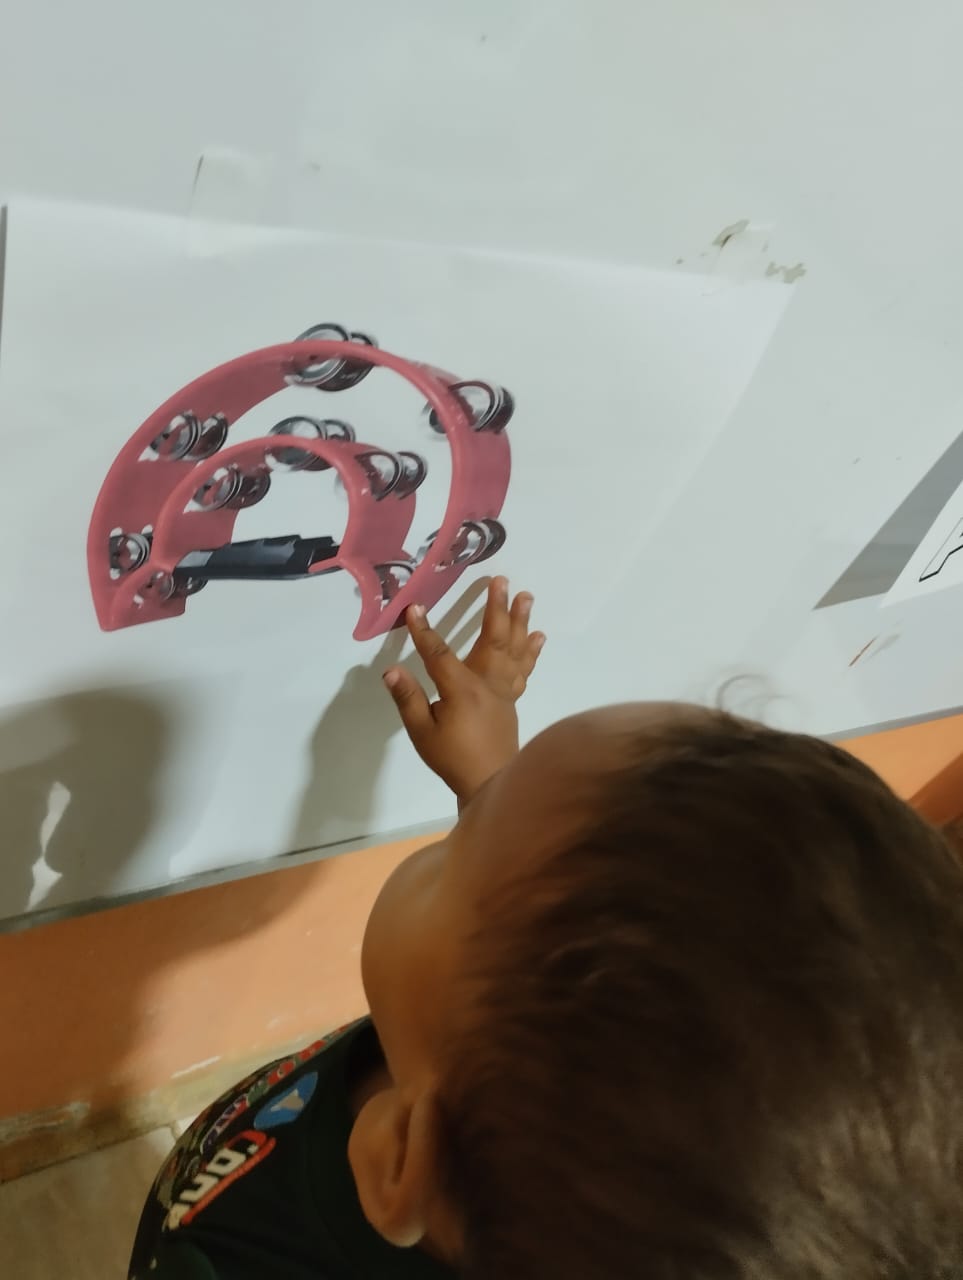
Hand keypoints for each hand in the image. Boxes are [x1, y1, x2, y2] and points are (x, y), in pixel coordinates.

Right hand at [382, 576, 544, 804]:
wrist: (492, 784)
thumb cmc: (453, 759)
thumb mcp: (422, 732)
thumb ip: (408, 699)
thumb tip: (391, 670)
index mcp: (462, 690)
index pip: (439, 654)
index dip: (425, 631)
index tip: (415, 608)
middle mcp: (487, 683)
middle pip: (492, 638)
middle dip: (495, 607)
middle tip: (501, 580)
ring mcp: (504, 690)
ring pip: (513, 649)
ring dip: (520, 621)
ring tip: (527, 596)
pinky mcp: (512, 699)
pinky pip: (524, 669)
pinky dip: (531, 651)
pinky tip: (538, 635)